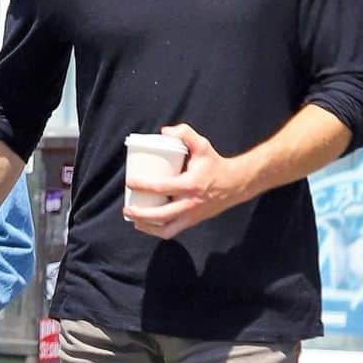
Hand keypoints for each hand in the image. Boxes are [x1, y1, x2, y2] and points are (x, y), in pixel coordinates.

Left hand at [123, 122, 250, 239]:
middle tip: (127, 207)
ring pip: (165, 229)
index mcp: (190, 185)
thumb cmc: (214, 164)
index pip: (161, 188)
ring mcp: (191, 216)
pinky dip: (157, 231)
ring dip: (147, 227)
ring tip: (134, 219)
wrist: (235, 184)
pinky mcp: (192, 222)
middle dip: (140, 214)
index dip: (142, 185)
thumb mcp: (202, 145)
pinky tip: (147, 225)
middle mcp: (190, 204)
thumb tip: (164, 131)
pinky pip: (172, 231)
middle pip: (160, 216)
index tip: (129, 182)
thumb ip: (185, 133)